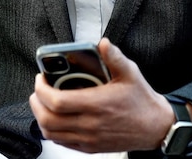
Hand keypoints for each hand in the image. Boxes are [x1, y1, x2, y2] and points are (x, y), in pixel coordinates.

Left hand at [29, 38, 174, 152]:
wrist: (155, 127)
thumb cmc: (142, 101)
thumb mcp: (130, 73)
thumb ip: (114, 57)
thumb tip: (103, 43)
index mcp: (97, 104)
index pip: (56, 101)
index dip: (41, 89)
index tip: (41, 78)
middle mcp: (90, 124)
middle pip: (48, 120)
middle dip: (36, 103)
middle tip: (38, 90)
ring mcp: (89, 138)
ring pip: (51, 133)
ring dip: (41, 117)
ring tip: (43, 103)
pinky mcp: (90, 147)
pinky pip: (62, 142)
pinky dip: (52, 131)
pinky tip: (56, 118)